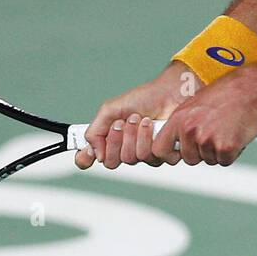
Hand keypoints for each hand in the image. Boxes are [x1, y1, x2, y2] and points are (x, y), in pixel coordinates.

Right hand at [75, 61, 200, 169]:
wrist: (170, 93)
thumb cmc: (144, 98)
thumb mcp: (111, 109)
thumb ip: (96, 130)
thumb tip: (93, 152)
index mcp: (110, 139)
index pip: (91, 158)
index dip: (85, 159)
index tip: (86, 154)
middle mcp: (125, 148)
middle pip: (112, 162)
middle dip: (117, 140)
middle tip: (123, 122)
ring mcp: (143, 153)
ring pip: (132, 159)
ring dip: (135, 135)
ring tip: (140, 119)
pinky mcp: (162, 154)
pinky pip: (151, 157)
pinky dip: (149, 138)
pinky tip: (153, 126)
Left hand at [153, 61, 256, 165]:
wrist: (252, 90)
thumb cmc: (227, 94)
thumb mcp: (196, 104)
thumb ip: (184, 123)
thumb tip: (177, 143)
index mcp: (179, 119)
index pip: (159, 149)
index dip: (169, 154)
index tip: (178, 152)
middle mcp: (189, 130)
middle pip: (189, 158)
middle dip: (202, 152)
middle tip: (216, 133)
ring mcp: (207, 140)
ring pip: (209, 160)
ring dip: (219, 151)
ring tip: (228, 128)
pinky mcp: (225, 147)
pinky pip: (225, 161)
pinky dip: (233, 152)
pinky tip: (237, 133)